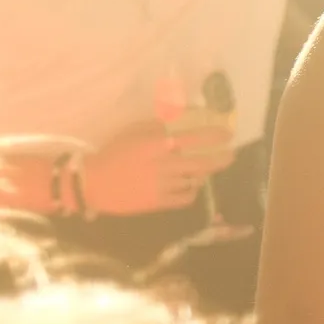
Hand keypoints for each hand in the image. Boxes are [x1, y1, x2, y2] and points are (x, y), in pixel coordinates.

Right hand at [81, 117, 235, 215]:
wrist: (93, 183)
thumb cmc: (112, 154)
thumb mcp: (132, 132)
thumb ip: (156, 127)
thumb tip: (177, 121)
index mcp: (156, 145)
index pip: (192, 138)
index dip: (213, 136)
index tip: (227, 133)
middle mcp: (163, 165)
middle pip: (202, 163)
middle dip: (222, 159)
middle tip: (231, 155)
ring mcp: (162, 186)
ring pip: (195, 180)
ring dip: (203, 174)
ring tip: (204, 170)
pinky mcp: (159, 202)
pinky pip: (186, 198)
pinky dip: (192, 191)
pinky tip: (190, 186)